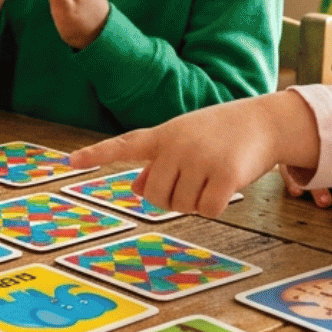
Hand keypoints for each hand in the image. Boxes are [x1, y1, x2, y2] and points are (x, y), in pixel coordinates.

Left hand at [67, 92, 320, 217]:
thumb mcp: (183, 141)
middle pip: (154, 196)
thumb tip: (137, 190)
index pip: (123, 145)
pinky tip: (227, 186)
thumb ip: (157, 164)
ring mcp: (200, 158)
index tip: (69, 162)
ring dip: (197, 201)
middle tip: (191, 183)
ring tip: (212, 175)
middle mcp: (176, 144)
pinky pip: (207, 210)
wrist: (263, 121)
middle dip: (171, 199)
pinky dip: (216, 206)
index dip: (95, 155)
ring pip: (182, 205)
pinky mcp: (225, 174)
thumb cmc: (218, 134)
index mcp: (162, 135)